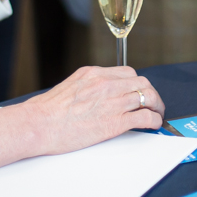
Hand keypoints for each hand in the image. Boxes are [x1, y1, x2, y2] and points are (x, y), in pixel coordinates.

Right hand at [22, 66, 164, 155]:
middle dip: (151, 92)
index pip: (127, 72)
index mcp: (94, 74)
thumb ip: (88, 87)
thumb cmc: (47, 111)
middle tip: (153, 102)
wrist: (39, 124)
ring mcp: (112, 101)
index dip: (136, 83)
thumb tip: (98, 95)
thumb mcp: (70, 87)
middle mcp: (106, 84)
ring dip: (157, 106)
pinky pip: (144, 117)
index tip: (138, 91)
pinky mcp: (115, 122)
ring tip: (158, 113)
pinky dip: (154, 120)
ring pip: (147, 96)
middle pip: (141, 82)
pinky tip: (154, 124)